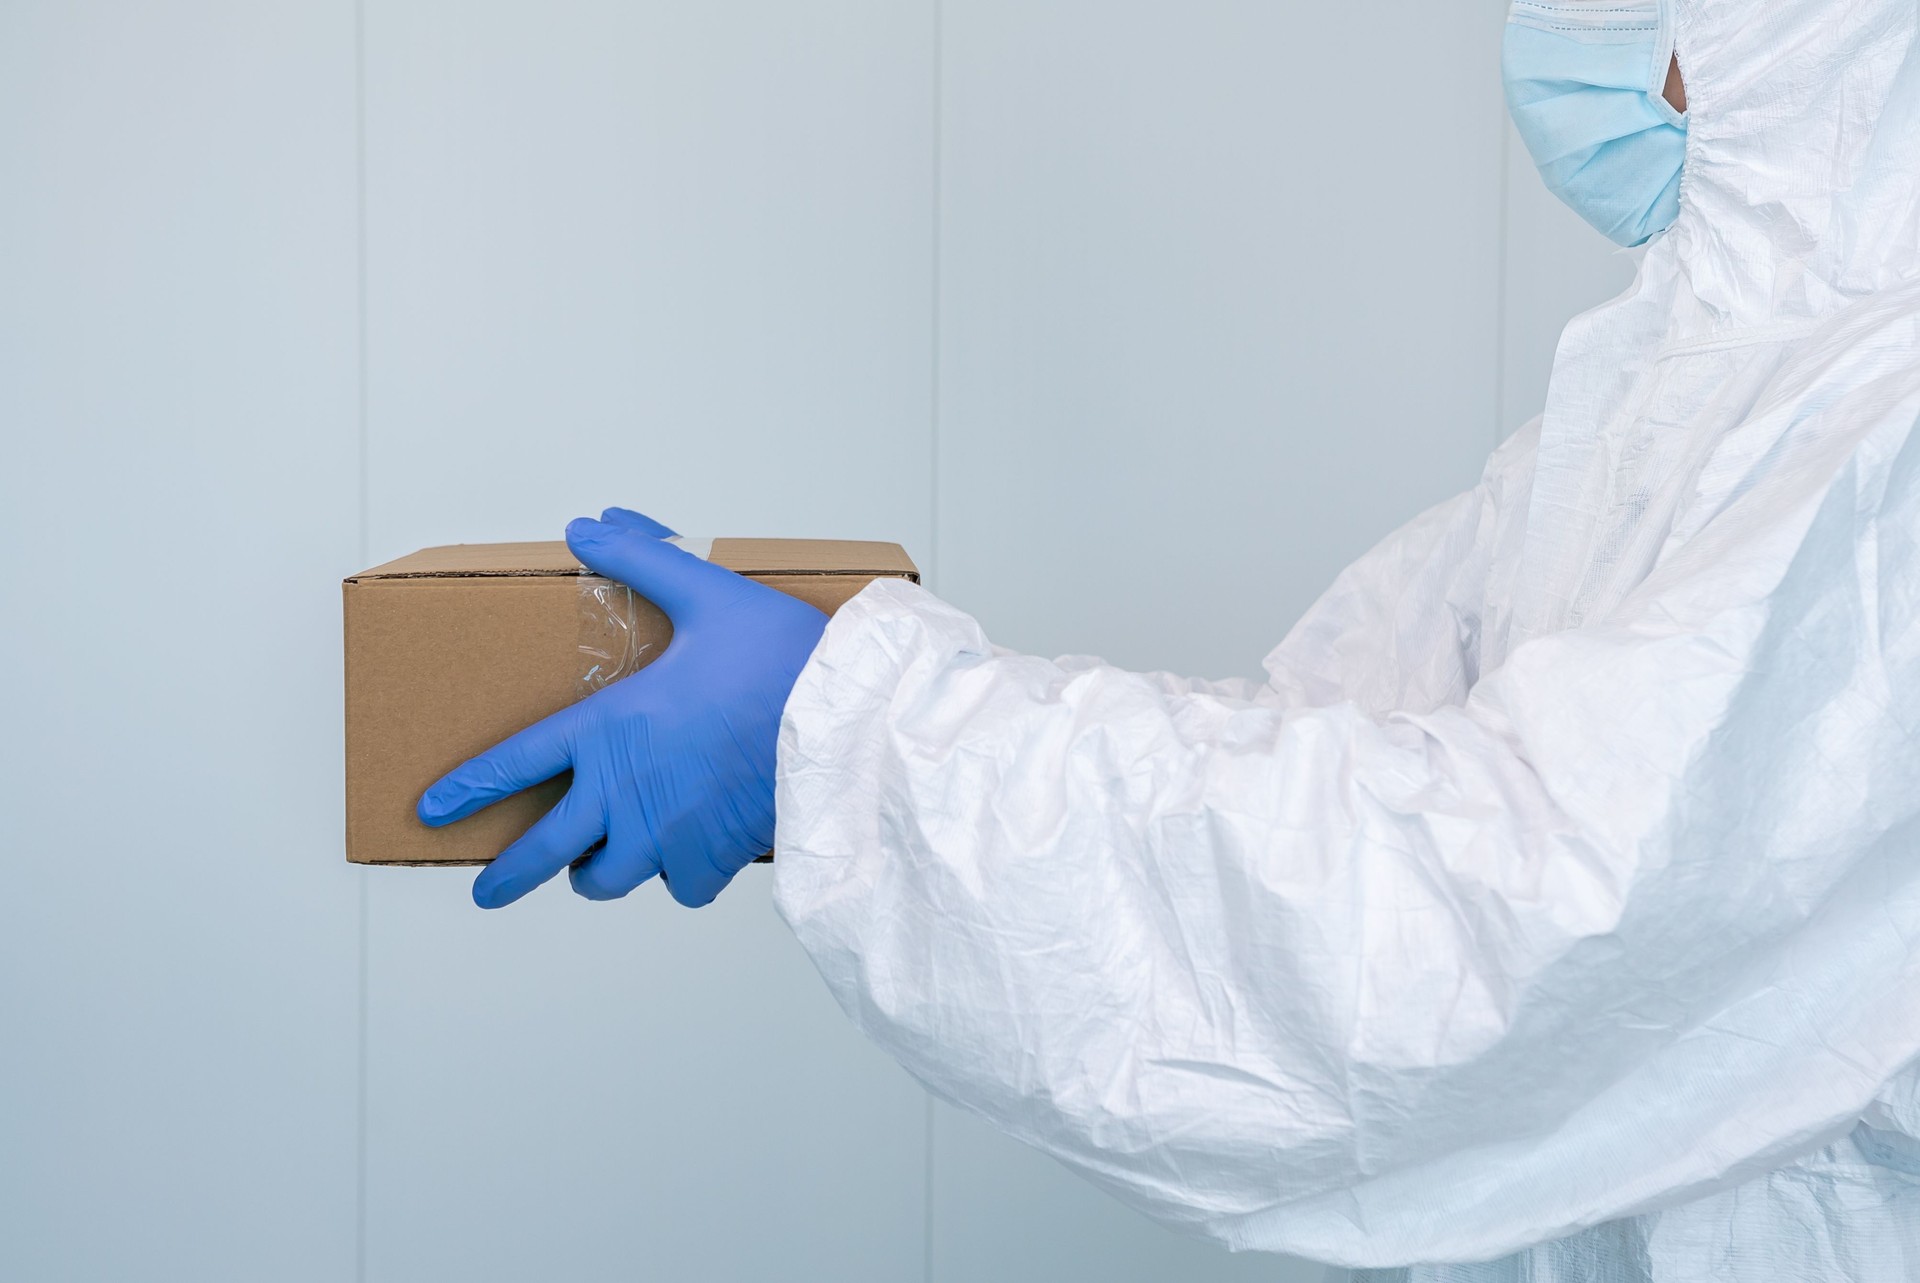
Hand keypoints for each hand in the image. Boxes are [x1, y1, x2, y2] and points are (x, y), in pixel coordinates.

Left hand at [416, 507, 828, 908]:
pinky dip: (678, 878)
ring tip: (598, 865)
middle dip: (507, 876)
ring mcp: (667, 835)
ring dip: (597, 873)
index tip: (433, 811)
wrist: (843, 724)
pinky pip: (680, 889)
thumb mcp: (709, 594)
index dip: (468, 789)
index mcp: (609, 729)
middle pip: (543, 854)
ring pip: (607, 879)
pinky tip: (686, 860)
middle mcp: (624, 792)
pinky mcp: (714, 859)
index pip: (514, 764)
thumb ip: (644, 560)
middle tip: (487, 890)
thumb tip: (591, 525)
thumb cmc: (778, 658)